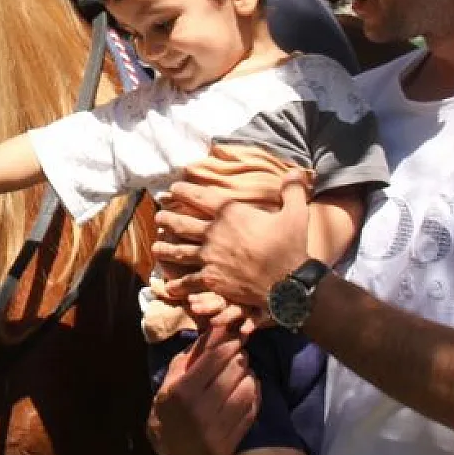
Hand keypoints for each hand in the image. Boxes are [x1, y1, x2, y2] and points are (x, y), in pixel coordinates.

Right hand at [146, 315, 258, 454]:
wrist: (170, 448)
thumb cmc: (169, 406)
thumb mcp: (173, 376)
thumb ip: (196, 352)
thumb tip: (219, 328)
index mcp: (182, 392)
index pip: (216, 357)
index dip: (230, 342)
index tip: (236, 337)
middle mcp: (200, 412)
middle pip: (234, 371)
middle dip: (240, 357)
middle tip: (240, 353)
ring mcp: (216, 431)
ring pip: (247, 390)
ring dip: (249, 375)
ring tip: (243, 371)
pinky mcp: (229, 444)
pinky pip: (251, 411)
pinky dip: (254, 394)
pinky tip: (248, 387)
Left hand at [153, 157, 311, 314]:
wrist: (288, 282)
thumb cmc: (291, 246)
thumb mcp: (296, 213)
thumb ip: (292, 190)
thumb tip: (298, 170)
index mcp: (231, 213)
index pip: (200, 197)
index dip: (184, 191)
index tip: (173, 188)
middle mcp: (214, 232)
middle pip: (182, 223)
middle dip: (167, 218)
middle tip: (158, 217)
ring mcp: (210, 257)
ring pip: (179, 250)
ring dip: (165, 247)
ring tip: (155, 246)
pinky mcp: (212, 279)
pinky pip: (189, 280)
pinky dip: (177, 283)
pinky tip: (168, 285)